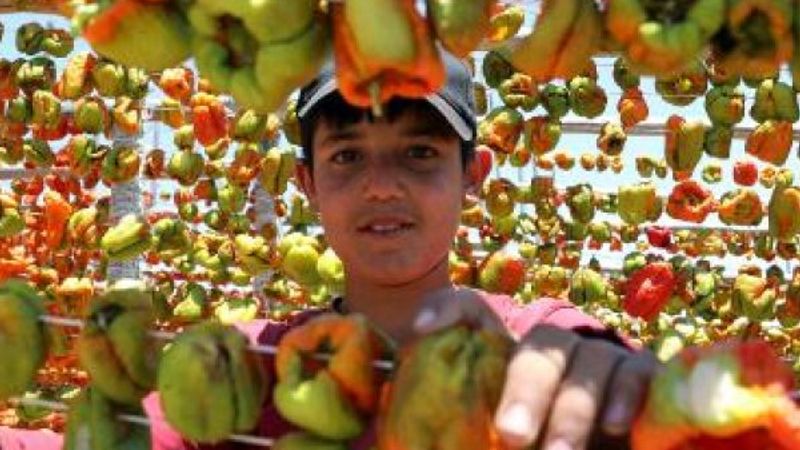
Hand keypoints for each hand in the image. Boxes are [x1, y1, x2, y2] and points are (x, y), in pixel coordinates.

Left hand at [414, 287, 659, 449]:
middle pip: (540, 344)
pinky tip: (615, 426)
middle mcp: (554, 349)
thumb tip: (413, 404)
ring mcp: (600, 358)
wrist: (595, 448)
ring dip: (573, 409)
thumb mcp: (489, 427)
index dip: (448, 309)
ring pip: (590, 358)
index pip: (474, 312)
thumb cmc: (535, 439)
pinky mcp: (641, 375)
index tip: (421, 329)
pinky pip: (636, 372)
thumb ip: (461, 415)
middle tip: (511, 435)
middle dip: (526, 389)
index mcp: (510, 354)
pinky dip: (625, 395)